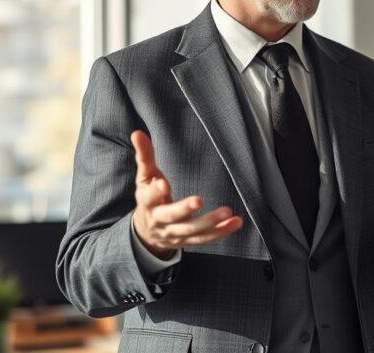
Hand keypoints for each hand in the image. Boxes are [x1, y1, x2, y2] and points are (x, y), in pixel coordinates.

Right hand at [130, 130, 242, 259]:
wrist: (147, 231)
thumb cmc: (150, 197)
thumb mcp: (145, 177)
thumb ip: (144, 156)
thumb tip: (137, 133)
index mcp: (148, 203)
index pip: (149, 197)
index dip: (155, 192)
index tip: (163, 184)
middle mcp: (159, 220)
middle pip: (171, 216)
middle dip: (184, 209)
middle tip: (198, 200)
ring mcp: (174, 233)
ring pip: (191, 231)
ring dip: (210, 222)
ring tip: (228, 212)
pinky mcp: (187, 241)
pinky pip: (205, 238)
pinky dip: (221, 232)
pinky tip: (236, 223)